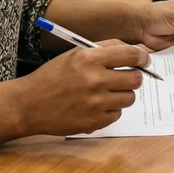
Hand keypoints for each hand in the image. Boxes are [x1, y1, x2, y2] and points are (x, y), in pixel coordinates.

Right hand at [16, 42, 148, 135]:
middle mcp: (95, 80)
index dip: (142, 58)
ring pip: (129, 98)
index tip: (143, 61)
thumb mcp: (75, 54)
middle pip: (135, 79)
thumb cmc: (53, 76)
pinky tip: (95, 106)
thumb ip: (104, 50)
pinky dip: (110, 110)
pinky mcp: (94, 122)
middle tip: (126, 77)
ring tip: (106, 92)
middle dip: (134, 77)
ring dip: (122, 94)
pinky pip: (117, 114)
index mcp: (90, 58)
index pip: (131, 55)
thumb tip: (134, 53)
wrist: (29, 104)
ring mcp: (96, 103)